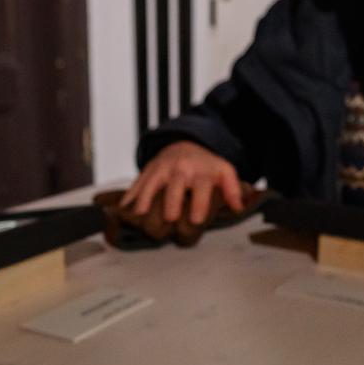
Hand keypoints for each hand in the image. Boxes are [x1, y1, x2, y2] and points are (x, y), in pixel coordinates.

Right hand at [121, 142, 244, 225]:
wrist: (184, 145)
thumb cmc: (205, 165)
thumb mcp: (224, 172)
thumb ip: (233, 189)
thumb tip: (238, 207)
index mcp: (201, 172)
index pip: (201, 187)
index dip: (200, 203)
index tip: (197, 219)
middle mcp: (181, 169)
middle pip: (175, 184)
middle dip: (172, 201)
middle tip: (170, 218)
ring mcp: (162, 168)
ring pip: (152, 182)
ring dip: (146, 197)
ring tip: (141, 213)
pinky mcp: (148, 170)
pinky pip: (138, 181)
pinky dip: (131, 194)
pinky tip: (125, 206)